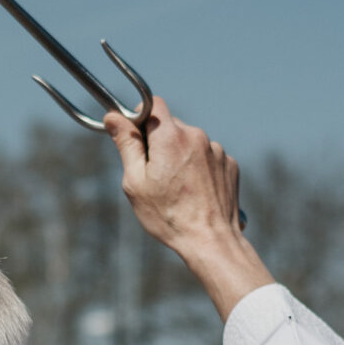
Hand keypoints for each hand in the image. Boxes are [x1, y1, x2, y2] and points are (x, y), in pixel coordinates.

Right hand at [104, 96, 271, 317]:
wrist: (210, 240)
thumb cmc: (168, 215)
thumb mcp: (136, 182)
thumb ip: (126, 144)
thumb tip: (113, 117)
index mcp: (170, 136)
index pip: (153, 104)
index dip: (141, 117)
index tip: (136, 137)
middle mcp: (197, 136)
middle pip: (171, 126)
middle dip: (160, 142)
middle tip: (154, 174)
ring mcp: (217, 150)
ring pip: (190, 143)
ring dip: (181, 156)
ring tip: (178, 189)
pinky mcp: (230, 164)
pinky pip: (208, 157)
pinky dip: (199, 168)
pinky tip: (195, 192)